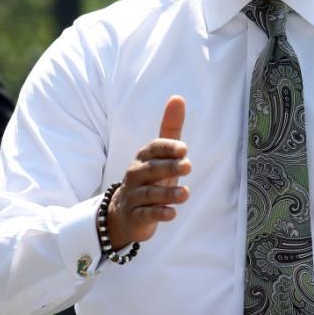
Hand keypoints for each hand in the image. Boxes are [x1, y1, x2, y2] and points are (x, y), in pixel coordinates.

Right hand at [106, 96, 190, 249]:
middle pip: (151, 170)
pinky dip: (159, 214)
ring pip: (149, 194)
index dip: (167, 148)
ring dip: (168, 194)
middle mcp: (136, 175)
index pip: (153, 149)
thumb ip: (170, 129)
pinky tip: (172, 214)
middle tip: (188, 166)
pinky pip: (146, 215)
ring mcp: (134, 197)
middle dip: (169, 167)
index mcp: (143, 158)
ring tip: (185, 193)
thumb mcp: (161, 155)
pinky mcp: (136, 217)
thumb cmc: (149, 179)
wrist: (125, 214)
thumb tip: (177, 97)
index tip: (184, 149)